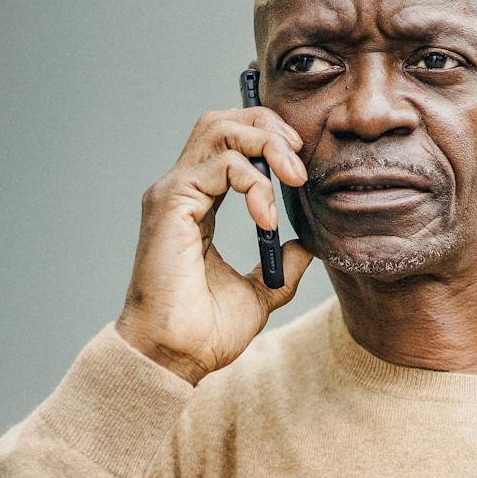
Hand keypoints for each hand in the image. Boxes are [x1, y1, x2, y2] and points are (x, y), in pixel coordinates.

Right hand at [116, 105, 314, 384]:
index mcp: (198, 204)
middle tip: (299, 159)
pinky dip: (254, 182)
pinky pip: (220, 164)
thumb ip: (281, 266)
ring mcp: (173, 193)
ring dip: (265, 144)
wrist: (176, 356)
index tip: (300, 169)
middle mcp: (181, 190)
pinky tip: (266, 218)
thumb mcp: (260, 292)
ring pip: (219, 130)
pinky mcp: (171, 204)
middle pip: (222, 122)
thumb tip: (305, 246)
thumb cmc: (206, 331)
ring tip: (293, 178)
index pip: (228, 143)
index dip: (267, 140)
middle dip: (268, 127)